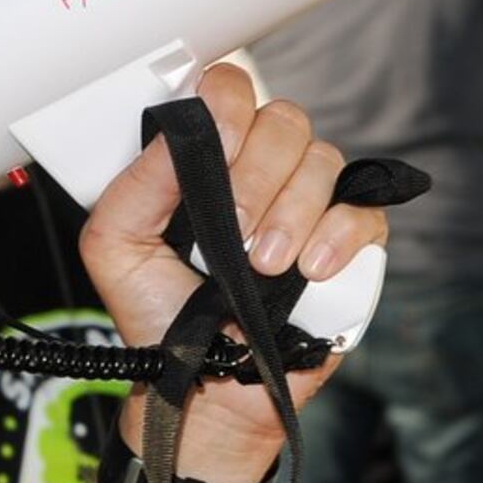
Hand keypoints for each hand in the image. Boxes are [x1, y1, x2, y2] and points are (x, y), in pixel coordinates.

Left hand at [74, 62, 375, 482]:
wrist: (205, 390)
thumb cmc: (161, 316)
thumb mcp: (116, 247)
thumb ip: (135, 184)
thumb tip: (180, 132)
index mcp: (211, 161)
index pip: (231, 92)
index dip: (230, 107)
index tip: (218, 150)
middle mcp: (264, 172)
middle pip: (285, 122)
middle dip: (259, 176)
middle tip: (237, 232)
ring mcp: (312, 206)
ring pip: (325, 162)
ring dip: (293, 213)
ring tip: (264, 266)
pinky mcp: (351, 247)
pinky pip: (366, 210)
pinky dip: (340, 234)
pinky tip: (312, 269)